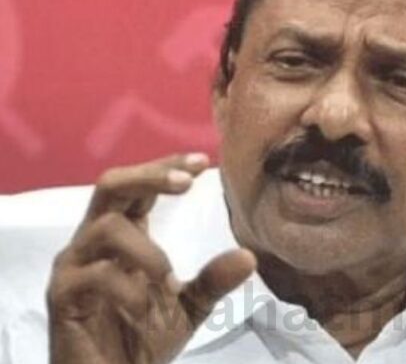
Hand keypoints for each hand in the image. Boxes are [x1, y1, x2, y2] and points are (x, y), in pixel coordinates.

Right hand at [46, 154, 255, 363]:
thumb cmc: (142, 339)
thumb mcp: (189, 307)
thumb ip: (214, 280)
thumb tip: (249, 256)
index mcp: (122, 236)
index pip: (139, 186)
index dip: (166, 167)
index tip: (203, 162)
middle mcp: (92, 242)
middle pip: (111, 185)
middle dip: (150, 176)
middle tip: (188, 182)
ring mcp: (73, 266)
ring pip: (105, 227)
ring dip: (147, 251)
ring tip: (168, 282)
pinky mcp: (61, 296)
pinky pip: (95, 275)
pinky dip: (130, 289)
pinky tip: (146, 309)